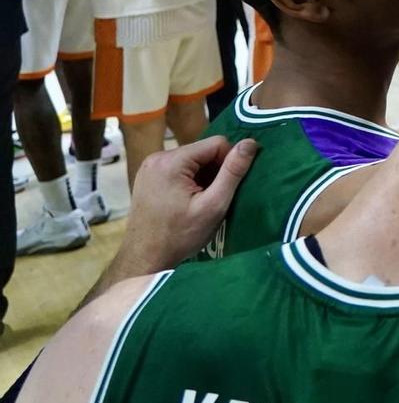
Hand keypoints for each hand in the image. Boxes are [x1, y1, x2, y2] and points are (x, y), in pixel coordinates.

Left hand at [117, 135, 258, 272]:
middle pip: (203, 151)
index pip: (217, 144)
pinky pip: (178, 167)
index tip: (227, 188)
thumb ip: (233, 172)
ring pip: (192, 159)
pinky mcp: (147, 176)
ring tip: (200, 201)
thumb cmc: (180, 236)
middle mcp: (157, 157)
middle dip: (215, 170)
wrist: (144, 259)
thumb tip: (251, 143)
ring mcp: (149, 166)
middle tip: (213, 198)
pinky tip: (187, 200)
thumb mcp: (213, 206)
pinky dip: (189, 179)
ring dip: (203, 176)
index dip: (229, 163)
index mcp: (172, 161)